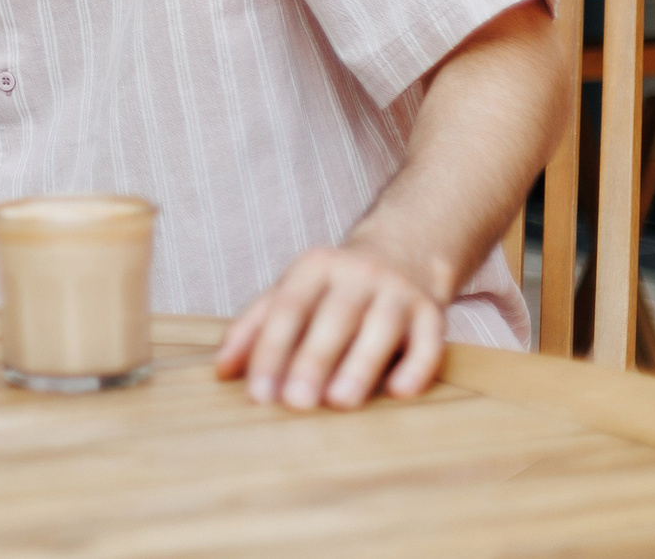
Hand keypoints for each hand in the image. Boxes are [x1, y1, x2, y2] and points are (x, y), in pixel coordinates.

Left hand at [213, 233, 447, 409]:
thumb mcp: (291, 293)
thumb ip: (254, 328)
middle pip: (333, 317)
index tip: (257, 394)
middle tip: (295, 403)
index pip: (287, 308)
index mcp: (314, 267)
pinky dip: (416, 365)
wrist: (402, 252)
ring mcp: (397, 291)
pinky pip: (428, 340)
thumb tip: (221, 371)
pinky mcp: (433, 312)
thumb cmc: (332, 288)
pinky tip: (400, 392)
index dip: (270, 351)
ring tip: (340, 402)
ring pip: (380, 327)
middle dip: (312, 360)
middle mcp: (357, 273)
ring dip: (360, 365)